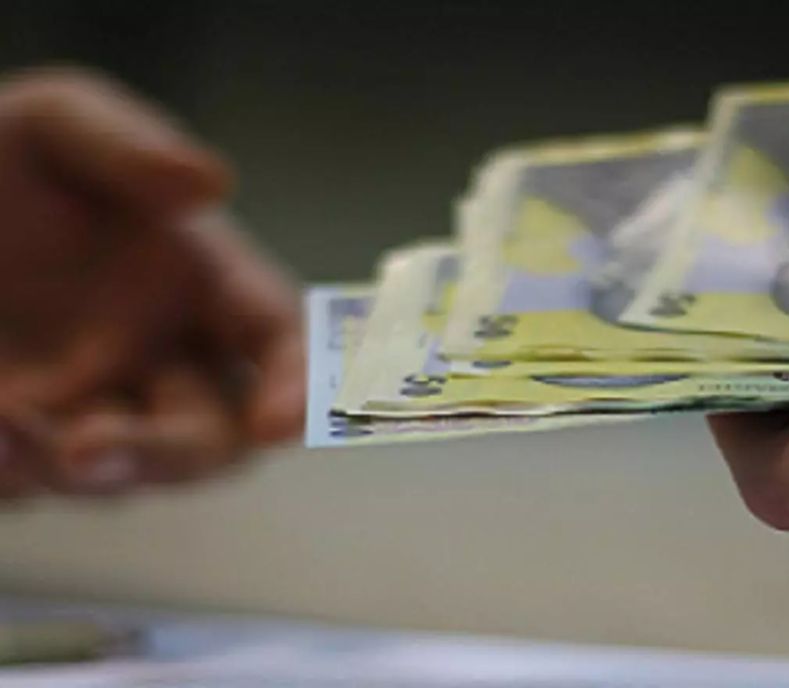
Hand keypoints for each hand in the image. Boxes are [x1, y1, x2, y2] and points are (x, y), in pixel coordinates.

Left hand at [0, 68, 303, 497]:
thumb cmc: (7, 160)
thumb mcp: (58, 124)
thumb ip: (132, 147)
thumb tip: (215, 181)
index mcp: (203, 280)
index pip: (280, 339)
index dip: (300, 383)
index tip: (282, 421)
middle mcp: (165, 356)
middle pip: (214, 437)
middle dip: (170, 455)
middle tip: (90, 445)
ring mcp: (94, 405)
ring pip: (124, 472)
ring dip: (76, 466)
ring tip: (4, 420)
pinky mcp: (25, 438)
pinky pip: (34, 482)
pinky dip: (14, 473)